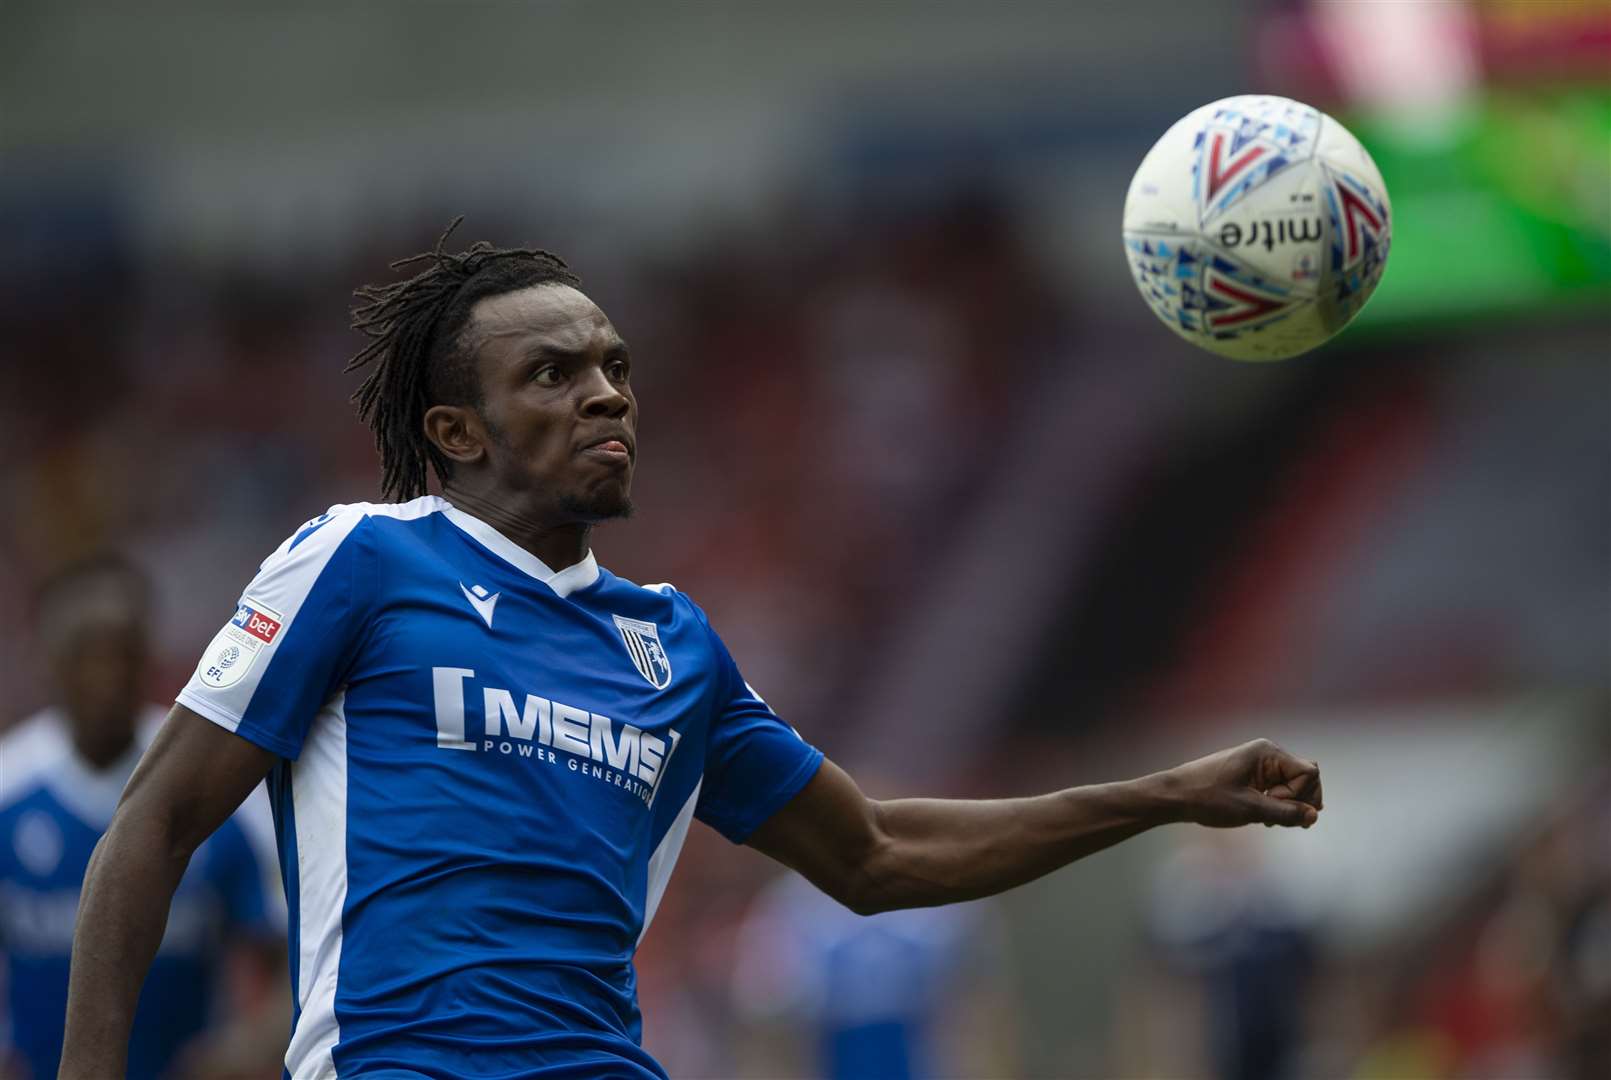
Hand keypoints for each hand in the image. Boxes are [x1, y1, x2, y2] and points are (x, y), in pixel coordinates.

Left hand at [1167, 738, 1322, 828]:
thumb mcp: (1250, 808)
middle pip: (1305, 778)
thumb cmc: (1209, 798)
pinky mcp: (1253, 776)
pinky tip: (1262, 816)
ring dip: (1287, 806)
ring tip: (1265, 819)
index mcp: (1267, 752)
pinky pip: (1279, 789)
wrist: (1176, 796)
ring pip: (1293, 786)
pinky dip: (1276, 804)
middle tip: (1275, 819)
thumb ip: (1285, 813)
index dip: (1299, 795)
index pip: (1309, 773)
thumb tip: (1315, 816)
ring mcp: (1260, 765)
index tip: (1272, 803)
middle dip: (1297, 802)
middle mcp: (1267, 754)